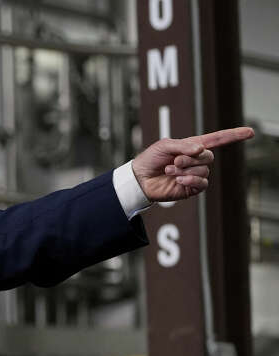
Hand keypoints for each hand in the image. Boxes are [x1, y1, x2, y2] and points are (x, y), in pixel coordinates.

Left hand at [131, 127, 254, 201]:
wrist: (139, 179)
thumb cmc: (150, 159)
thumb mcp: (164, 145)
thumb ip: (183, 146)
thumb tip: (201, 149)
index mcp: (192, 147)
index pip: (217, 140)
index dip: (233, 135)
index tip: (250, 132)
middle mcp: (196, 160)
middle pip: (208, 157)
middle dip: (190, 159)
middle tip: (174, 161)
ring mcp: (194, 174)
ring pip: (203, 171)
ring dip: (185, 170)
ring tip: (170, 171)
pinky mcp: (191, 188)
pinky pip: (202, 184)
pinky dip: (190, 180)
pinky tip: (178, 180)